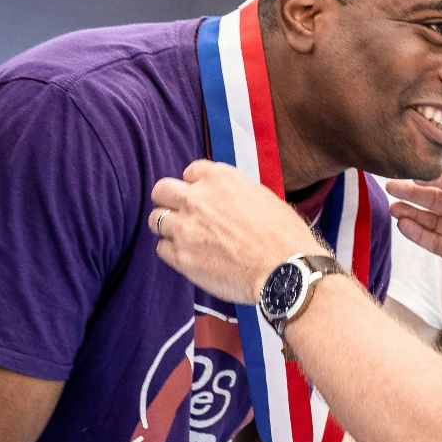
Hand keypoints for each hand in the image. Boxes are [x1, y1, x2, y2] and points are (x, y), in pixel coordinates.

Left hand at [152, 160, 325, 303]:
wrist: (286, 270)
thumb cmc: (283, 236)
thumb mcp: (261, 196)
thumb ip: (232, 192)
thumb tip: (223, 200)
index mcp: (220, 179)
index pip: (190, 172)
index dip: (195, 186)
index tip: (202, 197)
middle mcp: (197, 199)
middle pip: (162, 190)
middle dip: (169, 200)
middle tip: (181, 214)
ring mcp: (186, 228)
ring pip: (156, 219)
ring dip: (169, 227)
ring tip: (186, 238)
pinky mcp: (182, 257)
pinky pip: (161, 248)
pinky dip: (172, 251)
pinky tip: (190, 256)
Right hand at [386, 153, 441, 294]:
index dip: (428, 177)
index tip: (409, 171)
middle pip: (435, 200)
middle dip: (413, 194)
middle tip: (391, 187)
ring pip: (431, 221)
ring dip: (412, 214)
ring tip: (392, 208)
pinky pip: (434, 241)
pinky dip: (419, 234)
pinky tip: (403, 226)